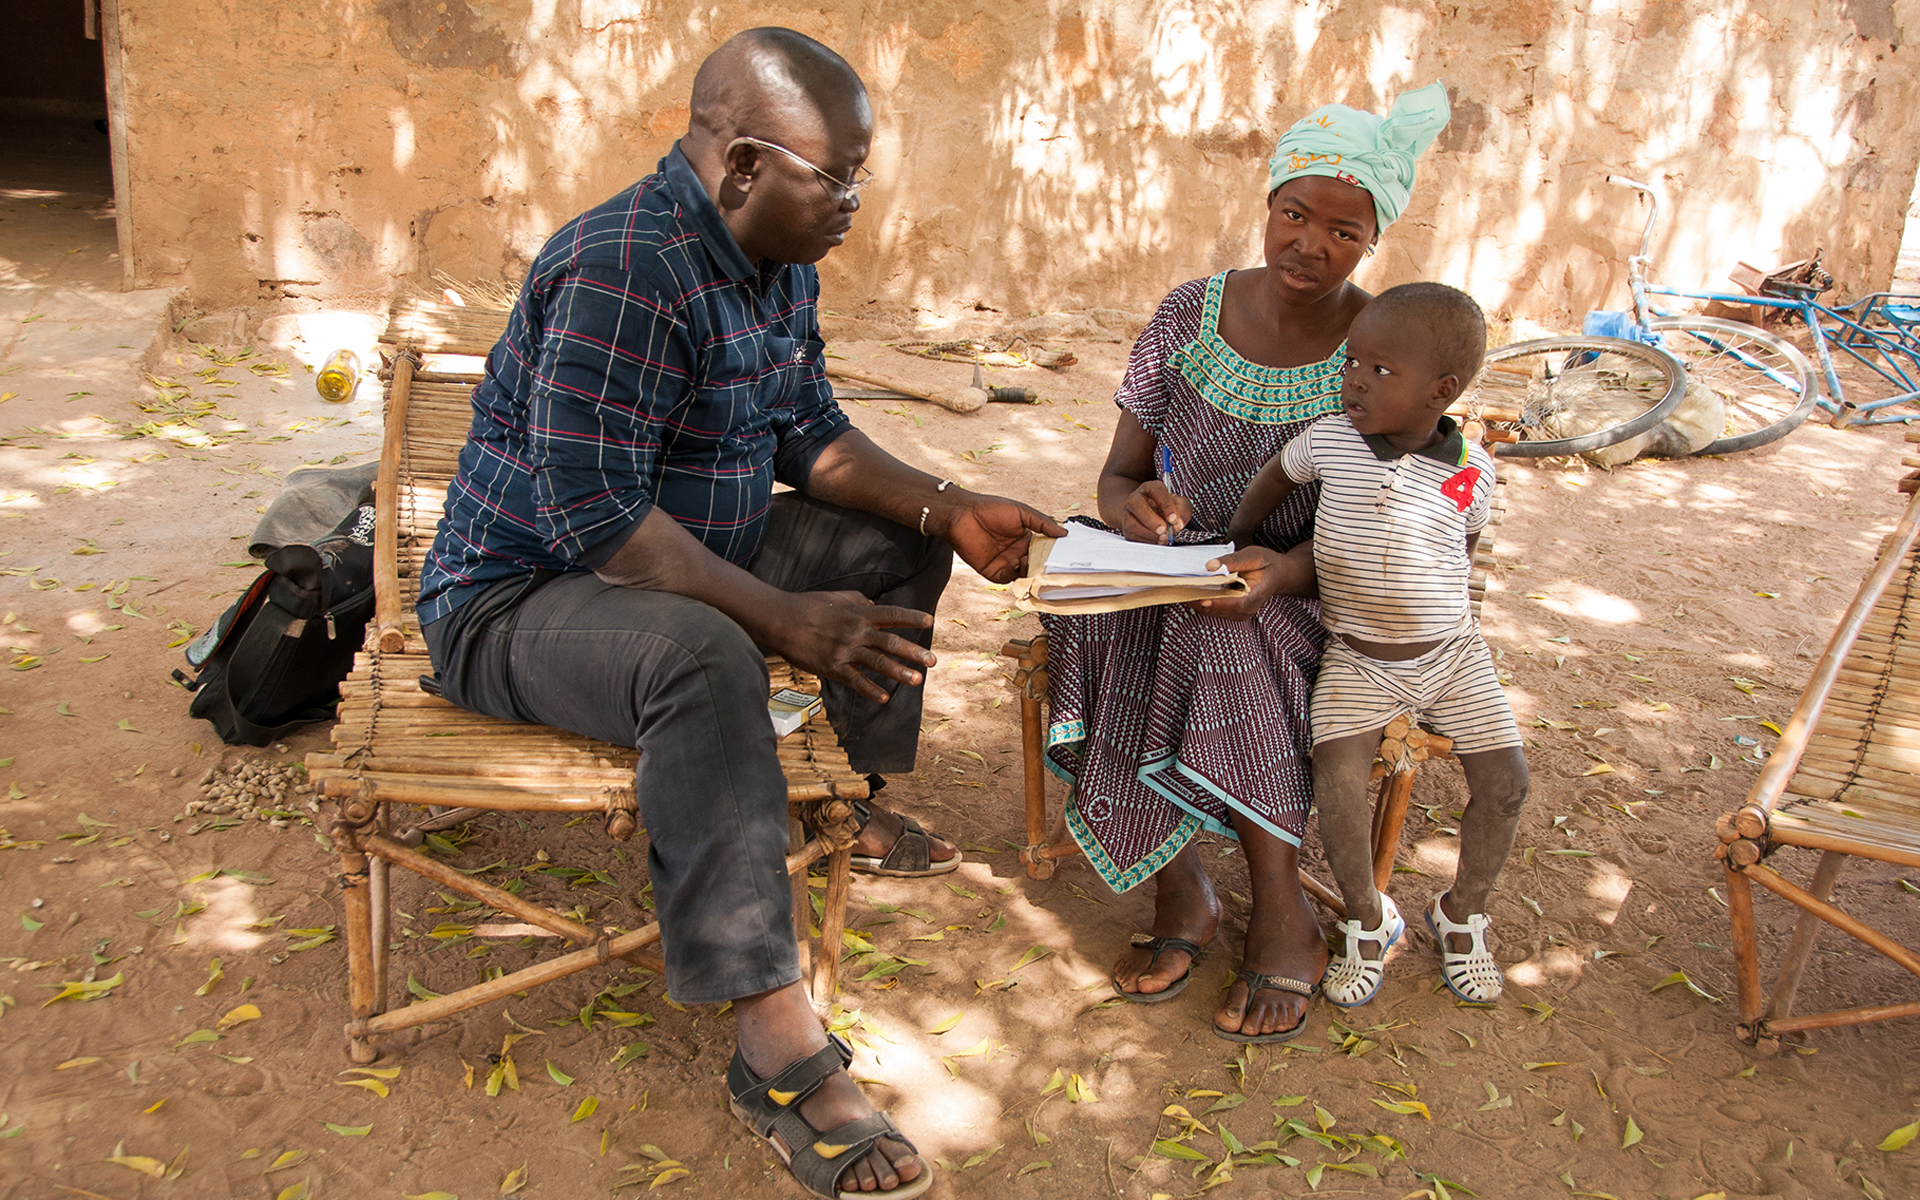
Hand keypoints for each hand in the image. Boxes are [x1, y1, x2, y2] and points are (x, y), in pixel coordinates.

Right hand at [774, 592, 936, 704]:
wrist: (781, 620)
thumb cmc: (809, 605)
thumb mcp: (837, 597)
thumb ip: (859, 600)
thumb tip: (875, 604)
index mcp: (859, 614)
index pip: (891, 615)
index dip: (911, 618)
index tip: (930, 621)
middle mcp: (856, 632)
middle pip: (890, 642)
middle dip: (913, 652)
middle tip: (933, 660)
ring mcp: (845, 651)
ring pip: (877, 663)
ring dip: (899, 673)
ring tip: (917, 680)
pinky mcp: (832, 668)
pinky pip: (855, 681)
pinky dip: (870, 690)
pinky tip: (884, 698)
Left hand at [943, 495, 1069, 583]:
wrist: (963, 515)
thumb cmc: (991, 509)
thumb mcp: (1021, 512)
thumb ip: (1042, 523)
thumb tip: (1065, 532)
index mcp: (1027, 539)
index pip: (1045, 551)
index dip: (1054, 554)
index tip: (1066, 556)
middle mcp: (1018, 553)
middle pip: (1037, 566)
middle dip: (1045, 566)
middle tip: (1054, 566)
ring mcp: (1006, 564)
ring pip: (1025, 575)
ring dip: (1032, 572)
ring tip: (1037, 564)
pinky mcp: (993, 572)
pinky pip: (1009, 579)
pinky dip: (1017, 576)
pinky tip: (1021, 566)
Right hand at [1118, 480, 1192, 544]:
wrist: (1154, 517)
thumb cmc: (1168, 510)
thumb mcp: (1180, 506)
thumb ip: (1183, 512)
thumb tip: (1177, 524)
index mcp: (1150, 488)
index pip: (1156, 490)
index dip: (1165, 504)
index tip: (1173, 518)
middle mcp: (1135, 498)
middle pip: (1136, 504)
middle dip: (1151, 519)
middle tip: (1164, 530)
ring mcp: (1128, 514)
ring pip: (1131, 523)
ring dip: (1148, 533)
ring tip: (1163, 537)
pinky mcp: (1126, 529)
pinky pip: (1132, 536)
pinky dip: (1146, 541)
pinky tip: (1157, 541)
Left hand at [1189, 545, 1312, 620]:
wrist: (1279, 574)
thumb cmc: (1267, 563)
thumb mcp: (1254, 555)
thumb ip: (1233, 560)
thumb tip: (1211, 565)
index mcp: (1254, 596)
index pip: (1235, 604)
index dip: (1217, 602)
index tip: (1200, 599)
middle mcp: (1246, 610)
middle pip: (1217, 610)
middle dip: (1196, 599)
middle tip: (1177, 588)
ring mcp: (1238, 613)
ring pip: (1211, 611)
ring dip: (1195, 600)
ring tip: (1177, 588)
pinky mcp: (1231, 611)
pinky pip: (1212, 609)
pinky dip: (1200, 600)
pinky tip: (1188, 589)